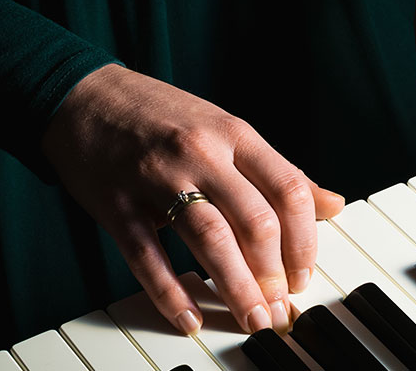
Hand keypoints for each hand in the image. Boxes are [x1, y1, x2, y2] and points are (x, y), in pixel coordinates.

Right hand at [41, 64, 345, 334]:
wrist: (83, 96)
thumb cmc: (158, 115)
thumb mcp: (223, 128)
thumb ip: (274, 170)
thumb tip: (332, 204)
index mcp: (232, 134)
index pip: (288, 190)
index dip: (304, 241)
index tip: (303, 276)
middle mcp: (199, 153)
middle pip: (255, 221)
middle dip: (273, 275)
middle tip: (277, 308)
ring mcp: (156, 178)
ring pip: (210, 240)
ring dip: (237, 288)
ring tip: (251, 319)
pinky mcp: (117, 205)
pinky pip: (148, 257)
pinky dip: (170, 293)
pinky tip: (189, 317)